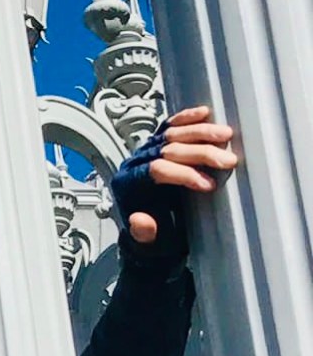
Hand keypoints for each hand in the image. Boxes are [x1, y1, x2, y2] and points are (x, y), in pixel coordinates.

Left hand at [113, 105, 238, 247]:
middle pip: (168, 150)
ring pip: (172, 134)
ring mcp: (145, 150)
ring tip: (226, 135)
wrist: (152, 229)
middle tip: (228, 161)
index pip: (157, 171)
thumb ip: (144, 233)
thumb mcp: (149, 241)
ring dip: (200, 132)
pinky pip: (170, 126)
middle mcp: (133, 163)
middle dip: (200, 154)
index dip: (185, 175)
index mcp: (128, 184)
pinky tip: (206, 113)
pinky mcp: (156, 143)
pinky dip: (187, 119)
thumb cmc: (153, 235)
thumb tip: (139, 220)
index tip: (210, 185)